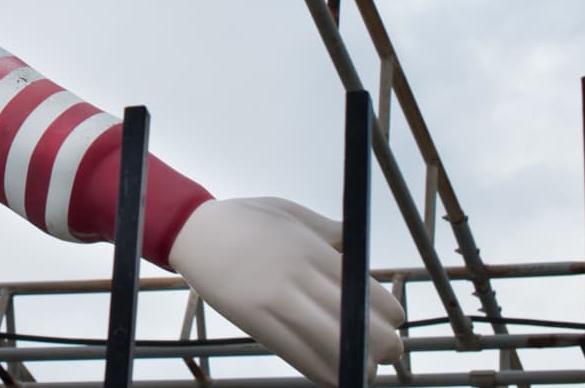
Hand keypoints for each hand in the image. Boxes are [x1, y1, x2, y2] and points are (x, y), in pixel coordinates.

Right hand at [168, 197, 404, 385]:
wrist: (191, 231)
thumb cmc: (242, 218)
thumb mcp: (289, 213)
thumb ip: (327, 231)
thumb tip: (354, 241)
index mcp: (311, 250)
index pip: (366, 292)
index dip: (389, 313)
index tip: (393, 319)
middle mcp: (298, 278)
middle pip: (357, 325)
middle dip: (382, 343)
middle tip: (387, 347)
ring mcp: (276, 303)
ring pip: (333, 347)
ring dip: (356, 363)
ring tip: (364, 365)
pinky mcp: (256, 323)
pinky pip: (299, 357)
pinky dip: (324, 371)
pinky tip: (335, 373)